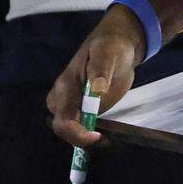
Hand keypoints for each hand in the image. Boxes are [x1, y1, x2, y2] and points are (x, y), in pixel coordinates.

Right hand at [47, 5, 145, 148]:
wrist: (120, 42)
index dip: (77, 133)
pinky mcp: (83, 106)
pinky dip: (89, 133)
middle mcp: (64, 96)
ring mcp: (73, 102)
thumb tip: (97, 91)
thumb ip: (101, 70)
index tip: (97, 136)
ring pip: (70, 129)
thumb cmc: (112, 45)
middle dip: (79, 139)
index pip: (63, 118)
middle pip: (62, 127)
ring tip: (107, 139)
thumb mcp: (108, 52)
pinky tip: (106, 134)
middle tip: (105, 140)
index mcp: (66, 84)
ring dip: (84, 139)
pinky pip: (81, 125)